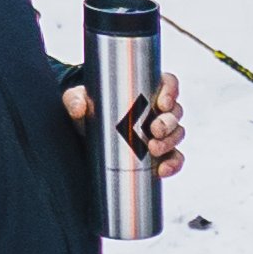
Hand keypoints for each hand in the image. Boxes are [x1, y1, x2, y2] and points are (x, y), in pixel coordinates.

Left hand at [63, 70, 184, 176]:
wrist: (85, 134)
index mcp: (145, 90)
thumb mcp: (78, 100)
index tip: (162, 103)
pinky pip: (174, 158)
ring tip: (153, 150)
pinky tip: (162, 170)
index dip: (171, 91)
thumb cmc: (88, 110)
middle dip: (168, 123)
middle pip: (175, 112)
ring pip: (177, 134)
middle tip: (154, 130)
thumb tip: (78, 108)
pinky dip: (173, 164)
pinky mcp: (158, 153)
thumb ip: (75, 99)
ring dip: (170, 142)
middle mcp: (157, 110)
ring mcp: (160, 132)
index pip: (168, 83)